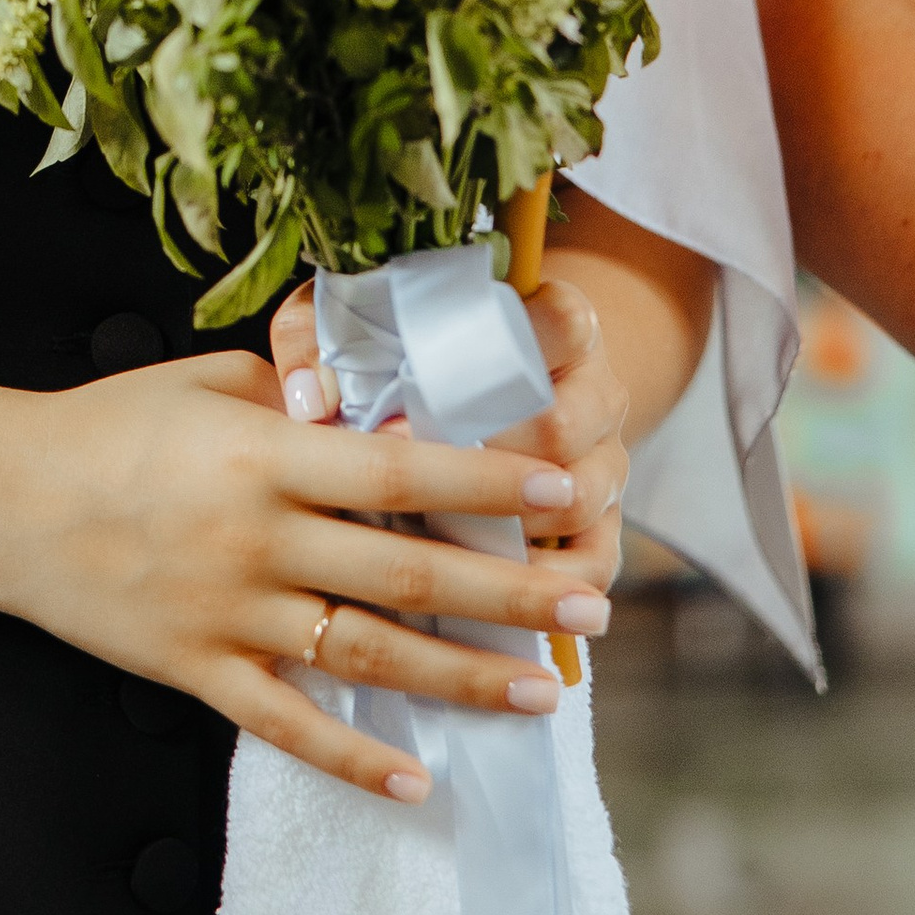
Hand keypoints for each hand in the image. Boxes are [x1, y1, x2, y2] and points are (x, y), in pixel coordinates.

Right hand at [0, 347, 611, 808]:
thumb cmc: (106, 425)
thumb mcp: (203, 380)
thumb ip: (295, 394)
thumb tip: (388, 413)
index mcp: (261, 454)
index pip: (395, 471)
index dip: (482, 485)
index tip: (559, 493)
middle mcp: (254, 538)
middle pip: (404, 572)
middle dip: (509, 592)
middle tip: (592, 604)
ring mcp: (225, 612)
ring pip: (365, 657)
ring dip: (462, 679)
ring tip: (544, 694)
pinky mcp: (194, 671)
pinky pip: (284, 724)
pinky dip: (350, 760)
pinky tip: (415, 783)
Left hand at [269, 269, 632, 587]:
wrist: (496, 381)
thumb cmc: (416, 345)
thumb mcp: (366, 317)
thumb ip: (322, 338)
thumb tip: (308, 402)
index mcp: (554, 322)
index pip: (562, 325)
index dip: (487, 374)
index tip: (402, 417)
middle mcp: (594, 389)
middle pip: (562, 428)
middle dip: (484, 467)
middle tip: (412, 498)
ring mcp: (606, 460)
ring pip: (577, 502)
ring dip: (508, 532)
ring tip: (437, 554)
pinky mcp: (605, 522)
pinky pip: (594, 564)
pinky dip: (544, 588)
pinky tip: (484, 598)